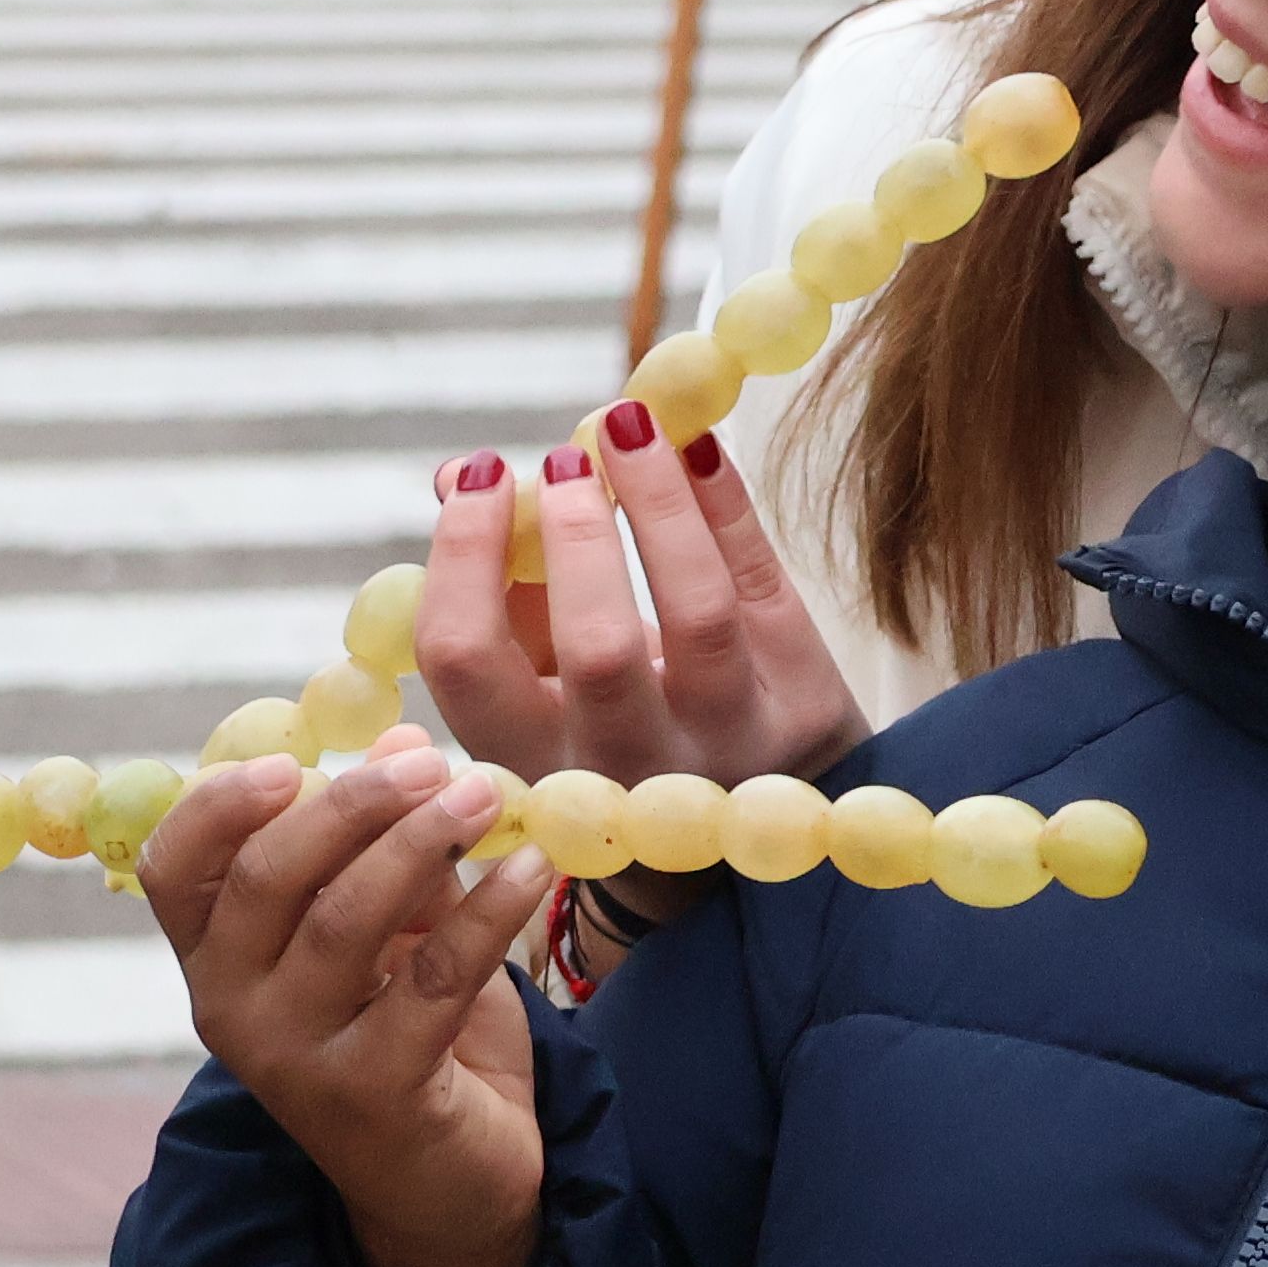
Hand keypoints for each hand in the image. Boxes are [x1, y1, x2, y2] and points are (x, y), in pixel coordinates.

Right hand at [139, 732, 555, 1266]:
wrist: (453, 1185)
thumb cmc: (410, 1034)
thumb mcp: (396, 929)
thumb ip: (391, 846)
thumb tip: (404, 741)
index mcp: (216, 957)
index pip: (174, 868)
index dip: (219, 804)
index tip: (293, 759)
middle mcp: (232, 1009)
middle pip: (266, 879)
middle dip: (352, 804)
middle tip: (433, 763)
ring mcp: (295, 1058)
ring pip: (345, 922)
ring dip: (423, 842)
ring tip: (488, 794)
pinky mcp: (373, 1095)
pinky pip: (433, 979)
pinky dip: (488, 911)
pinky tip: (534, 865)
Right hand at [406, 407, 870, 784]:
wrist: (758, 839)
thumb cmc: (624, 735)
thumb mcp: (550, 691)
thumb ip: (507, 593)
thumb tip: (460, 479)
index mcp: (535, 767)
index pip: (467, 662)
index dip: (463, 555)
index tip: (476, 476)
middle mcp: (631, 776)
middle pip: (597, 650)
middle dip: (575, 537)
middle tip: (567, 457)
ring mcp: (732, 748)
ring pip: (701, 613)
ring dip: (660, 502)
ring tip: (630, 427)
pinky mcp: (807, 710)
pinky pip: (765, 585)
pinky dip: (728, 503)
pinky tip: (696, 443)